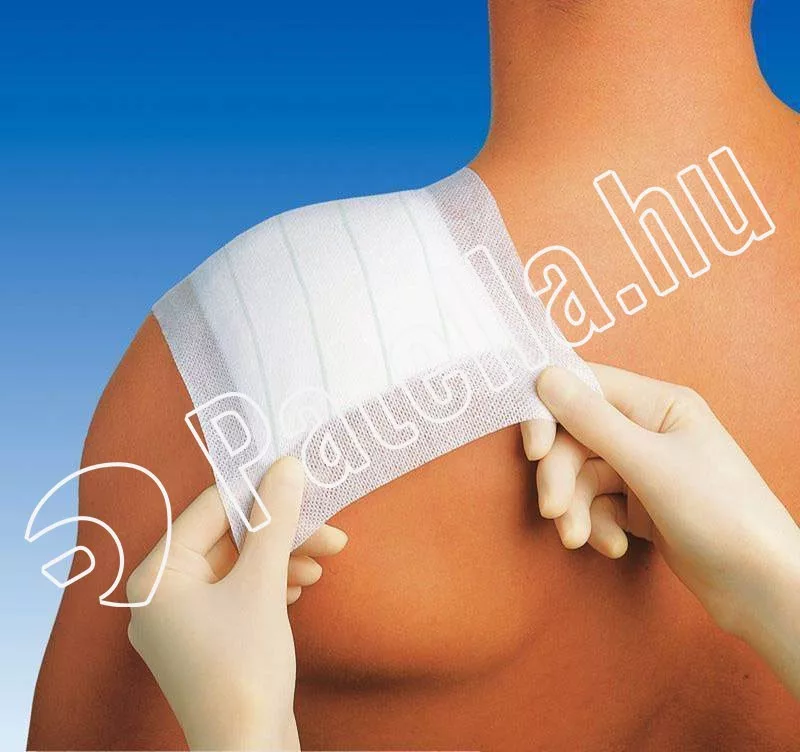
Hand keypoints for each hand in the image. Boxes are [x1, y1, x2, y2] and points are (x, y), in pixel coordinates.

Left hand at [125, 457, 347, 749]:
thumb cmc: (244, 669)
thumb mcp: (262, 584)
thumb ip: (274, 520)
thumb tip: (287, 466)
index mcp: (156, 577)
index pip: (208, 511)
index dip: (256, 490)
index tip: (296, 474)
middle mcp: (161, 595)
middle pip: (228, 539)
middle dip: (280, 532)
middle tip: (327, 529)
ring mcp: (183, 620)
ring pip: (238, 564)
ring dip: (283, 556)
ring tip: (324, 558)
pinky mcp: (208, 639)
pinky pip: (239, 591)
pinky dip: (272, 582)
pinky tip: (300, 584)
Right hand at [531, 365, 799, 644]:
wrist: (761, 588)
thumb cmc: (720, 514)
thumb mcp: (650, 464)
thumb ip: (593, 420)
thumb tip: (545, 375)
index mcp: (657, 403)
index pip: (584, 387)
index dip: (550, 413)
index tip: (533, 450)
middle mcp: (647, 428)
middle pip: (575, 438)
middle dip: (561, 477)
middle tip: (553, 512)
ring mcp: (643, 467)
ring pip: (581, 475)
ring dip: (574, 508)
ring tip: (580, 540)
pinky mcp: (639, 504)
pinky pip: (596, 504)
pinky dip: (597, 525)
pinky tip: (615, 547)